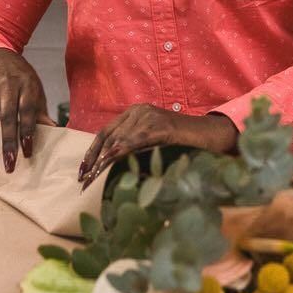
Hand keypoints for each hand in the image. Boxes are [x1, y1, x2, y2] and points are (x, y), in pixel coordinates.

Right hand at [0, 48, 53, 173]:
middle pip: (6, 117)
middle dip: (7, 143)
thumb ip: (41, 113)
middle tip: (9, 165)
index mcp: (26, 86)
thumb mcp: (36, 92)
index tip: (27, 153)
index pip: (27, 111)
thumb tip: (55, 132)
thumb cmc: (22, 81)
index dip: (27, 132)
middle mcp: (7, 87)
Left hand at [78, 105, 238, 188]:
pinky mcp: (161, 126)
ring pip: (119, 140)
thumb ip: (133, 145)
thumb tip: (109, 165)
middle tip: (83, 181)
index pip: (105, 132)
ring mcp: (150, 116)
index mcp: (135, 112)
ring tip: (93, 180)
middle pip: (108, 137)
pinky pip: (137, 140)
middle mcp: (139, 110)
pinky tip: (111, 162)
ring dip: (104, 162)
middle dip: (94, 161)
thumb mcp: (152, 141)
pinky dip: (122, 151)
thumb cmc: (182, 143)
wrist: (209, 135)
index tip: (82, 171)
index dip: (91, 152)